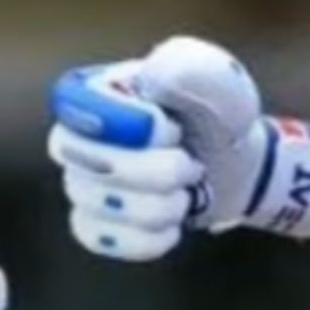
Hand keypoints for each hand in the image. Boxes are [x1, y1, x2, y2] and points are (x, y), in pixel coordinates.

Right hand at [47, 36, 309, 261]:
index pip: (77, 107)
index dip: (127, 127)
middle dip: (155, 173)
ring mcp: (80, 179)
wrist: (232, 167)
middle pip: (89, 163)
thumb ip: (196, 71)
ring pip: (100, 205)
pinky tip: (172, 226)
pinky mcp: (90, 220)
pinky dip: (146, 238)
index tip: (171, 130)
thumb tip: (155, 74)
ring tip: (187, 192)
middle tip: (190, 165)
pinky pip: (99, 237)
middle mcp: (77, 132)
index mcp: (97, 87)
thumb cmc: (219, 117)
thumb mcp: (222, 85)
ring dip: (161, 207)